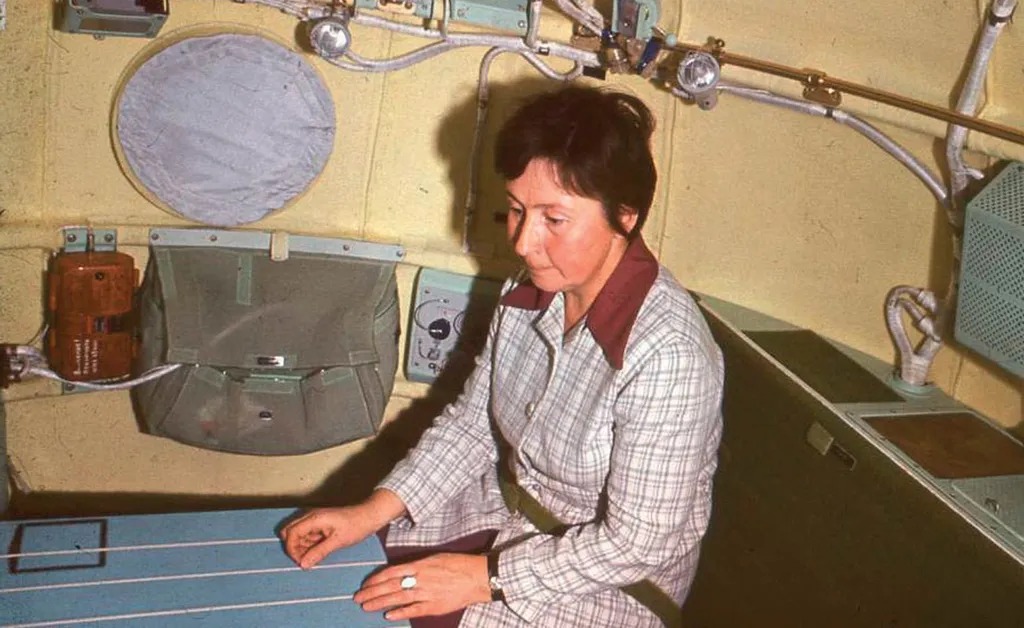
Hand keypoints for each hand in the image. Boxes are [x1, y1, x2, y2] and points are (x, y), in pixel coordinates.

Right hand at [279, 507, 372, 569]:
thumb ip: (319, 552)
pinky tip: (319, 551)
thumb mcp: (338, 541)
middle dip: (294, 548)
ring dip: (302, 547)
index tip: (300, 562)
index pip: (291, 533)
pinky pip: (307, 535)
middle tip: (305, 560)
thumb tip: (303, 564)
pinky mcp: (319, 524)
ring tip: (316, 556)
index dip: (291, 549)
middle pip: (290, 532)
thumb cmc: (356, 526)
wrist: (369, 516)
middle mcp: (311, 517)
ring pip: (298, 535)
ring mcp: (315, 520)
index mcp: (314, 518)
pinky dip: (309, 545)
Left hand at [354, 553, 489, 620]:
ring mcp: (427, 594)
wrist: (479, 576)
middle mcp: (420, 579)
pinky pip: (414, 610)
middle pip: (390, 586)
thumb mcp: (435, 558)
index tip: (365, 584)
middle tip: (358, 598)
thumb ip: (417, 565)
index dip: (376, 579)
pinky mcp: (434, 607)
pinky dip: (400, 613)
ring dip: (380, 603)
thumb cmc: (458, 564)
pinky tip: (388, 616)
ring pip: (398, 599)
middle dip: (372, 592)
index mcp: (420, 565)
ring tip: (366, 607)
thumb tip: (400, 572)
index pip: (391, 572)